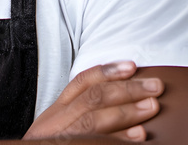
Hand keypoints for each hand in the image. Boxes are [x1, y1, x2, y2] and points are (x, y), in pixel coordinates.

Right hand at [24, 61, 163, 141]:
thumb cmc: (49, 144)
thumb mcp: (56, 128)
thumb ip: (78, 113)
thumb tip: (118, 100)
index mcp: (55, 112)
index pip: (80, 83)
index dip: (106, 72)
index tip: (131, 66)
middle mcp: (55, 122)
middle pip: (91, 98)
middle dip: (126, 89)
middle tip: (154, 87)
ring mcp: (60, 137)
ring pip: (93, 119)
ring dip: (126, 111)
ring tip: (151, 106)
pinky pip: (94, 141)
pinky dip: (118, 138)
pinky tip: (137, 135)